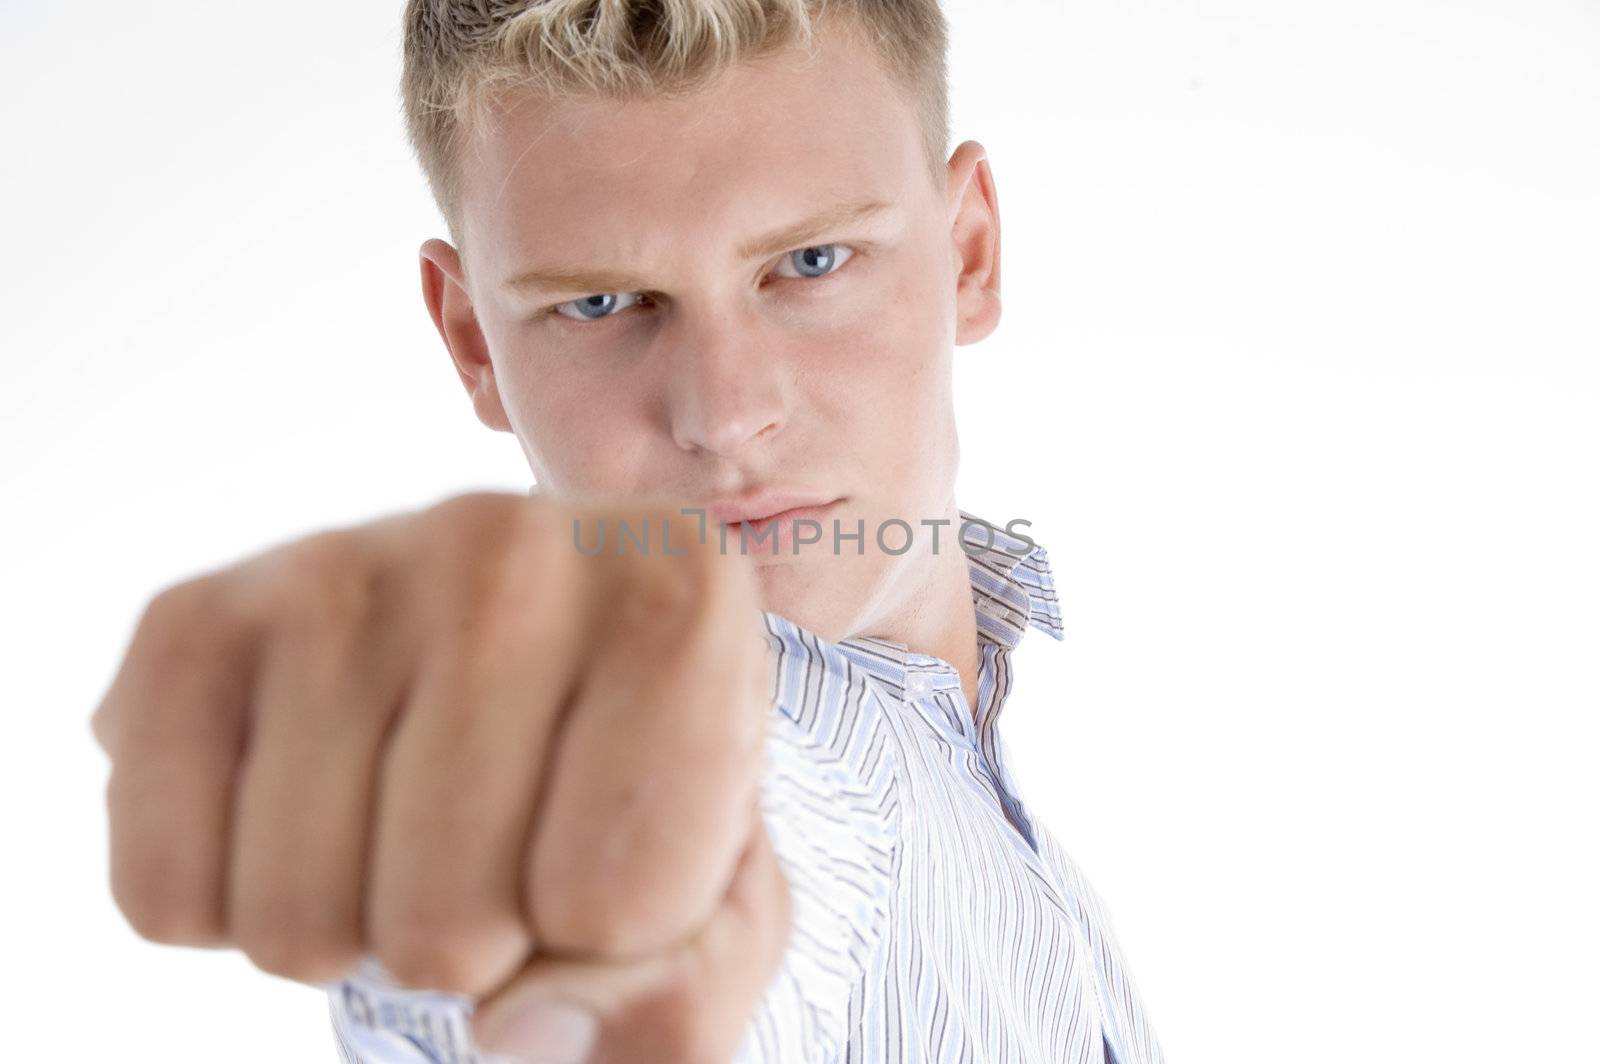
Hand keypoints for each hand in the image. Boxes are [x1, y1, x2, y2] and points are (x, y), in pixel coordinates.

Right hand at [91, 492, 790, 1061]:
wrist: (521, 664)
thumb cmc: (632, 789)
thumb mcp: (715, 911)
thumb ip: (677, 1003)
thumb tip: (513, 1037)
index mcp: (682, 598)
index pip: (612, 906)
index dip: (606, 935)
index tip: (613, 843)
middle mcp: (513, 542)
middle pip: (445, 926)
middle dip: (472, 943)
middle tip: (498, 844)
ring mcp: (342, 567)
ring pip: (296, 922)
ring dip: (353, 926)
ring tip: (410, 820)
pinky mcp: (194, 616)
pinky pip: (164, 888)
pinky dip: (227, 906)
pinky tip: (308, 808)